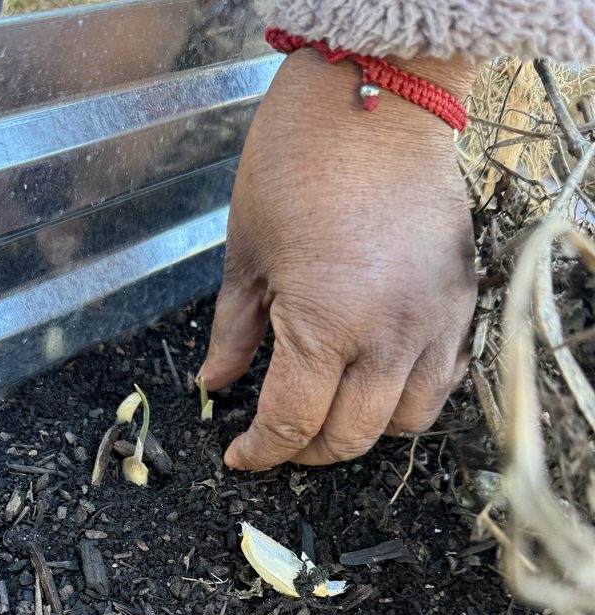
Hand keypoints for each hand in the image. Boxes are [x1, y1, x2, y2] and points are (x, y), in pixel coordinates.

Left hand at [201, 49, 477, 469]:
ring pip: (405, 422)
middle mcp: (388, 337)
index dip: (259, 452)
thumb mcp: (245, 254)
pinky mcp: (461, 302)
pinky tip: (378, 380)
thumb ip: (232, 333)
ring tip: (330, 410)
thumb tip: (214, 384)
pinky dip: (409, 397)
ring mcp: (433, 322)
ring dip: (362, 430)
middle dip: (304, 450)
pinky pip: (444, 379)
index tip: (240, 456)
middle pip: (348, 437)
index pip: (290, 424)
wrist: (374, 99)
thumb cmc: (296, 164)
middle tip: (278, 438)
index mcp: (324, 327)